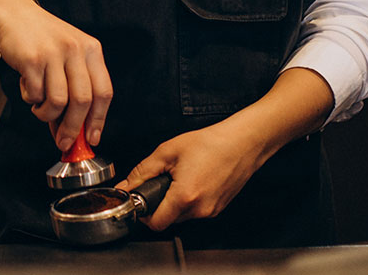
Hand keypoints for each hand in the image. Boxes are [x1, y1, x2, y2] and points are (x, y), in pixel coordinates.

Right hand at [0, 0, 112, 150]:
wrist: (10, 12)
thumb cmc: (39, 38)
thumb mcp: (65, 55)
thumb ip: (72, 87)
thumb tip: (72, 130)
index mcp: (91, 49)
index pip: (104, 91)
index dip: (99, 119)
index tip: (93, 138)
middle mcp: (76, 49)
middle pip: (83, 101)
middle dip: (73, 128)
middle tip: (63, 141)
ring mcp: (54, 53)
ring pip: (58, 102)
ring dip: (47, 114)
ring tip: (39, 107)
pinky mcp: (32, 59)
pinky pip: (36, 94)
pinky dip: (31, 99)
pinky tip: (28, 88)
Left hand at [115, 116, 265, 231]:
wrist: (242, 143)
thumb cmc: (210, 143)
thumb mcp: (168, 151)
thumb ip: (142, 171)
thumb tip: (125, 186)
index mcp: (184, 197)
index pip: (155, 224)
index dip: (144, 214)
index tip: (142, 200)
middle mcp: (200, 210)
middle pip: (168, 219)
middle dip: (161, 203)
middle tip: (163, 180)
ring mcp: (211, 211)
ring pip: (183, 215)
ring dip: (176, 201)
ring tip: (182, 177)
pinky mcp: (218, 209)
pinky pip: (197, 210)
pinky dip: (191, 199)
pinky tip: (195, 179)